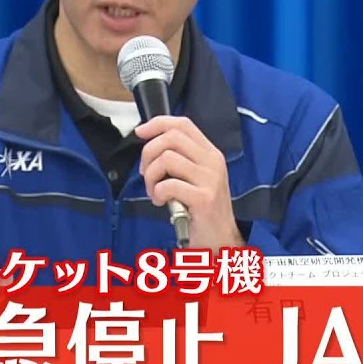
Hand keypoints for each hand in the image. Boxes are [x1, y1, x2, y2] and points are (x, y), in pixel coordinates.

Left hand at [136, 116, 243, 250]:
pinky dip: (157, 193)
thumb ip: (181, 159)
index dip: (158, 123)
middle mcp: (213, 162)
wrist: (221, 240)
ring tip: (154, 191)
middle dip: (149, 153)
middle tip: (146, 173)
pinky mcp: (204, 198)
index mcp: (211, 153)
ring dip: (151, 176)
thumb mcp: (196, 178)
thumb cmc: (203, 210)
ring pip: (166, 159)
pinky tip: (161, 203)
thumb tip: (151, 145)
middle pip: (171, 137)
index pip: (183, 124)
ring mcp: (210, 179)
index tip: (140, 132)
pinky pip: (168, 185)